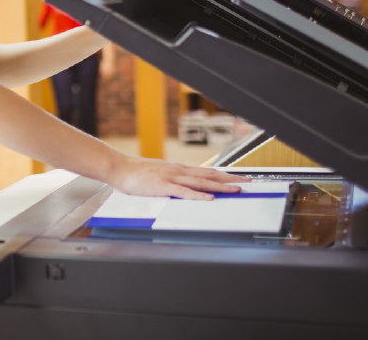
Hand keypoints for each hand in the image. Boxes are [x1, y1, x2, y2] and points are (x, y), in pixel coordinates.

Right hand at [109, 155, 249, 199]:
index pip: (206, 172)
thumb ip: (174, 181)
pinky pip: (184, 192)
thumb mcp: (160, 175)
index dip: (224, 175)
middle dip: (230, 179)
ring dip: (220, 186)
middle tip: (248, 182)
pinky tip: (209, 199)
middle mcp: (179, 171)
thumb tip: (187, 187)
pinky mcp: (163, 186)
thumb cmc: (137, 174)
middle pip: (209, 175)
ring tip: (236, 189)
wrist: (120, 168)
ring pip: (201, 182)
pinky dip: (198, 196)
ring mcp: (172, 177)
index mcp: (179, 170)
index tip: (239, 178)